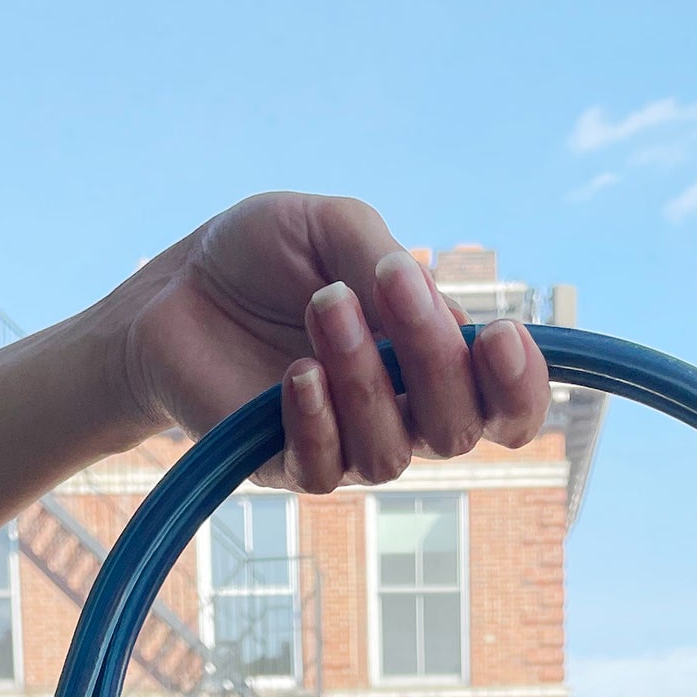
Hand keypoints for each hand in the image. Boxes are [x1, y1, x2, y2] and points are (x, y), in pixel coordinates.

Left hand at [117, 193, 550, 490]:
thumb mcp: (331, 225)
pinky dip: (317, 421)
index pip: (507, 407)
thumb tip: (424, 294)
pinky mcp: (287, 463)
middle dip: (436, 359)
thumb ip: (381, 256)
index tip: (499, 334)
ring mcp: (347, 443)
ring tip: (323, 305)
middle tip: (392, 284)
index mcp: (434, 361)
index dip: (520, 386)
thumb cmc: (265, 256)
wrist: (175, 286)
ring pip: (391, 454)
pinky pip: (325, 471)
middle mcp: (403, 414)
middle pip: (457, 431)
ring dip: (365, 377)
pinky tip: (297, 374)